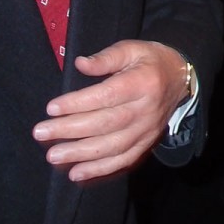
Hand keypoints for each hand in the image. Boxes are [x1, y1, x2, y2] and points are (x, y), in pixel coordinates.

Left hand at [33, 40, 187, 181]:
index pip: (106, 96)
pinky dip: (100, 169)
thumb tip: (80, 64)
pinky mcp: (147, 142)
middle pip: (106, 123)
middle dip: (70, 130)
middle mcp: (146, 109)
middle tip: (41, 133)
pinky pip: (124, 160)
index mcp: (142, 82)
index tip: (51, 108)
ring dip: (81, 153)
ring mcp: (148, 129)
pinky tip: (77, 174)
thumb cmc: (150, 61)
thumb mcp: (132, 49)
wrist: (182, 79)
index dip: (78, 103)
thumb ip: (107, 57)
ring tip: (53, 156)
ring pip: (113, 146)